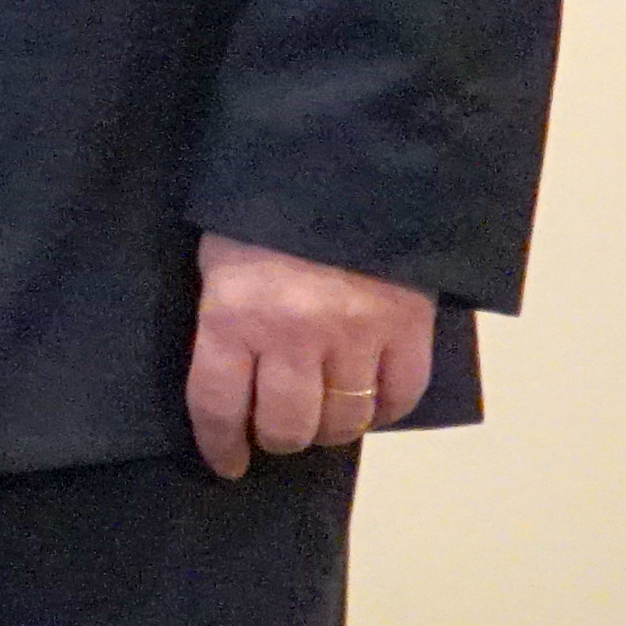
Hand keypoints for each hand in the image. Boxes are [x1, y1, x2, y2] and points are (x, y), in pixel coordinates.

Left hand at [186, 233, 437, 478]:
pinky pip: (399, 396)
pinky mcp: (407, 328)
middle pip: (288, 426)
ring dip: (329, 428)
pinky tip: (369, 404)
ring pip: (344, 419)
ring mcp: (356, 335)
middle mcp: (294, 336)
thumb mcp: (218, 259)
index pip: (219, 406)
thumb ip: (224, 319)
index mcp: (233, 316)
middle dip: (279, 439)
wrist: (340, 161)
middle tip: (277, 432)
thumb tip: (231, 379)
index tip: (226, 464)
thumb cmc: (262, 208)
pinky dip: (383, 410)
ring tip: (321, 417)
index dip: (220, 445)